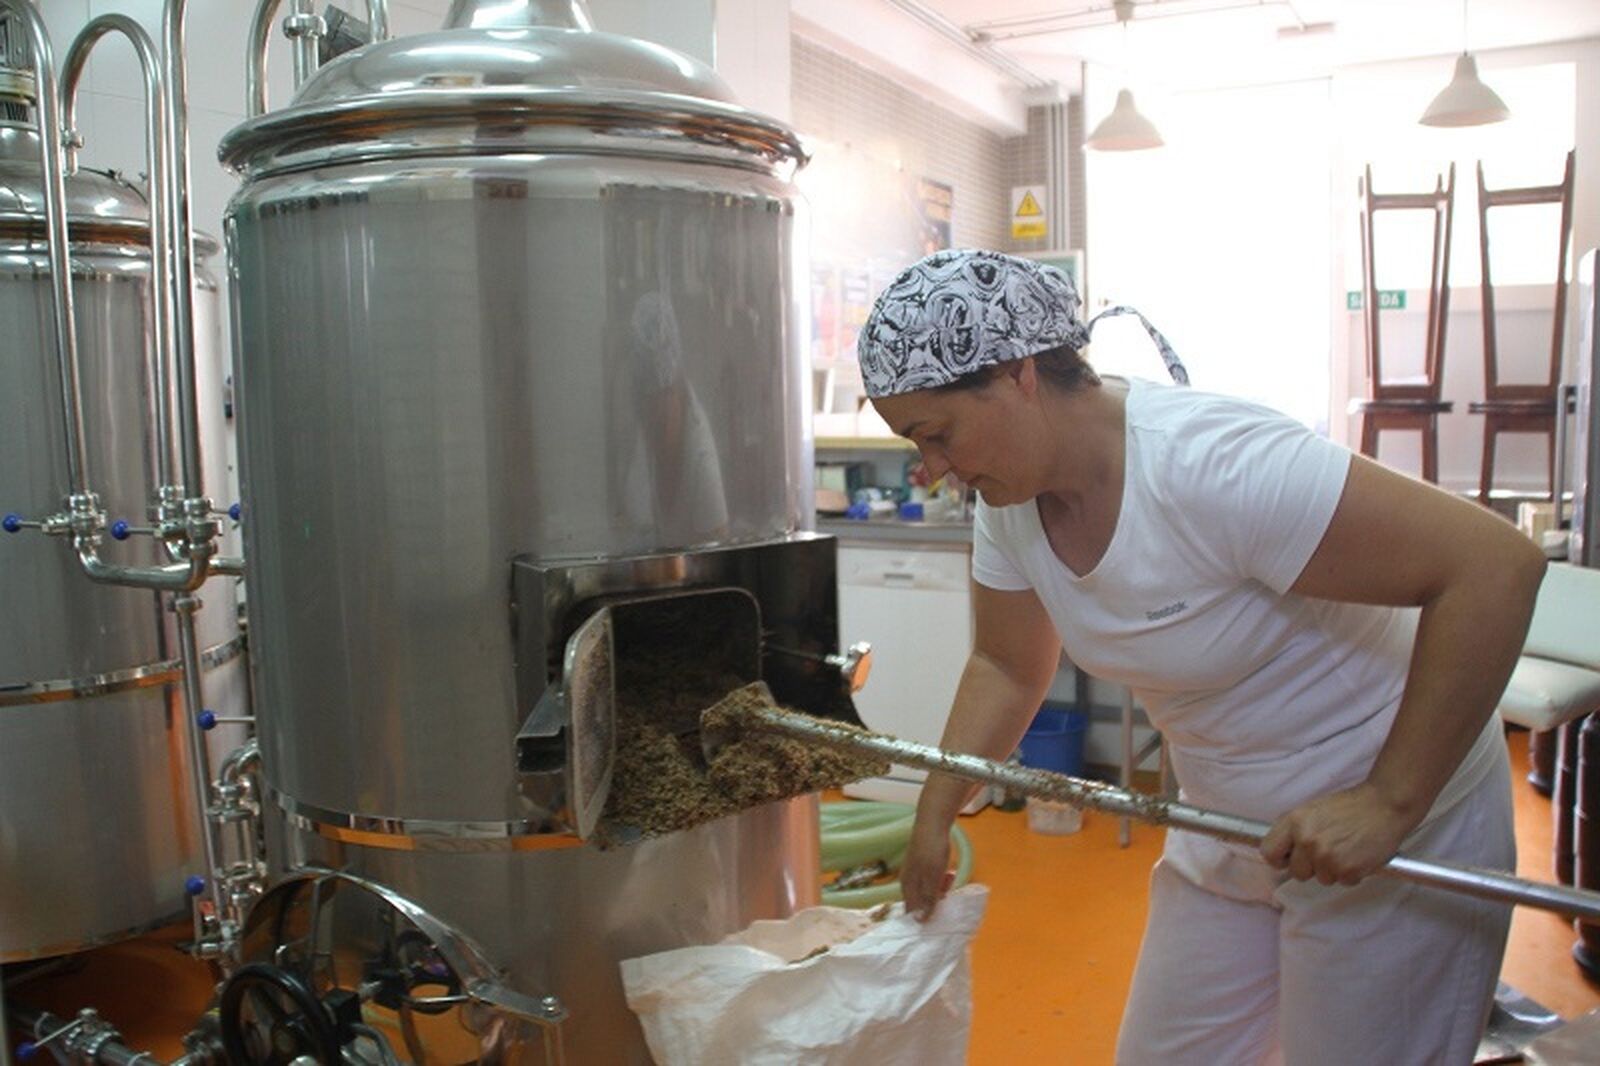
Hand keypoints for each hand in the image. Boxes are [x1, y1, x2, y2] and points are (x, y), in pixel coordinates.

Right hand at [900, 816, 955, 920]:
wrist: (933, 823)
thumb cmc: (932, 850)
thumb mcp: (932, 877)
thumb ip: (927, 898)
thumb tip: (920, 921)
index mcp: (908, 886)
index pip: (911, 912)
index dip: (924, 919)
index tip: (938, 923)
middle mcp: (909, 881)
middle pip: (921, 902)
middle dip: (935, 903)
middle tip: (948, 895)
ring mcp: (916, 872)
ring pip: (928, 891)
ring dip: (940, 890)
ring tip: (950, 880)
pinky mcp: (923, 865)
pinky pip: (932, 880)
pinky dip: (941, 880)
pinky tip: (948, 874)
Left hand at [1259, 782, 1417, 885]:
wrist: (1384, 805)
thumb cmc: (1349, 807)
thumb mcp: (1312, 810)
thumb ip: (1294, 831)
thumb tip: (1282, 852)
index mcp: (1294, 822)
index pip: (1268, 853)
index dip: (1280, 859)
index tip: (1289, 858)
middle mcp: (1307, 840)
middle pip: (1297, 872)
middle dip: (1311, 866)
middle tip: (1328, 851)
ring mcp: (1327, 857)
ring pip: (1322, 879)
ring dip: (1333, 869)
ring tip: (1346, 848)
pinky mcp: (1348, 870)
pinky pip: (1343, 882)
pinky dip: (1351, 873)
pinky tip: (1358, 854)